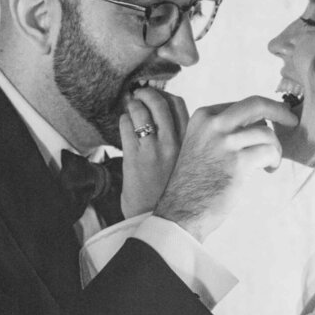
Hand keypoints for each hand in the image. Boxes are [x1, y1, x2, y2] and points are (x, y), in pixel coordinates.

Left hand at [119, 87, 189, 216]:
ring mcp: (153, 150)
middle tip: (140, 94)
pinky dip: (124, 120)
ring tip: (131, 105)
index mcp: (190, 144)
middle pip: (160, 102)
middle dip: (148, 93)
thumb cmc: (174, 194)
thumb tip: (180, 126)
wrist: (158, 221)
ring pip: (141, 111)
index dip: (166, 95)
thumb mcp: (190, 166)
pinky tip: (125, 124)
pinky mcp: (134, 158)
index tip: (159, 96)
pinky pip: (127, 126)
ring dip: (133, 104)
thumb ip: (189, 146)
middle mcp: (174, 144)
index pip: (180, 105)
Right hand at [154, 96, 298, 240]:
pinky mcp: (238, 162)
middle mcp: (213, 124)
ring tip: (270, 162)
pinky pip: (269, 151)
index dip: (262, 111)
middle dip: (279, 110)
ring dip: (275, 148)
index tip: (272, 119)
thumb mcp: (201, 143)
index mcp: (203, 117)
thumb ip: (223, 130)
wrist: (182, 209)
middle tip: (291, 120)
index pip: (242, 104)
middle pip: (256, 105)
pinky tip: (269, 169)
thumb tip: (260, 123)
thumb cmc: (195, 181)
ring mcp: (225, 142)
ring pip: (267, 132)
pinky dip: (274, 160)